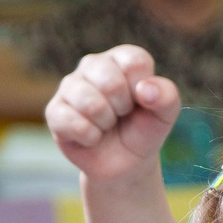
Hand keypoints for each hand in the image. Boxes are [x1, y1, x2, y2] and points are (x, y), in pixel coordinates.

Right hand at [47, 45, 182, 181]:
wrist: (124, 164)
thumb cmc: (143, 131)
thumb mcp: (165, 115)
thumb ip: (167, 96)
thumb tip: (144, 90)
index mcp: (121, 58)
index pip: (134, 62)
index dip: (141, 90)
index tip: (140, 102)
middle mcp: (93, 65)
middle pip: (110, 81)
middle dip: (122, 108)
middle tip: (122, 115)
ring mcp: (70, 86)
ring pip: (90, 102)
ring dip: (106, 123)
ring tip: (107, 125)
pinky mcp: (54, 110)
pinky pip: (72, 122)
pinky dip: (90, 137)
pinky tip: (92, 137)